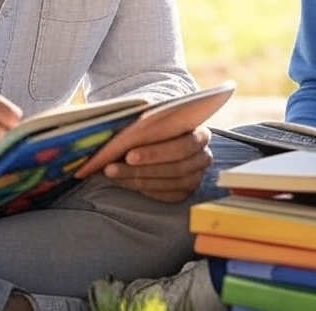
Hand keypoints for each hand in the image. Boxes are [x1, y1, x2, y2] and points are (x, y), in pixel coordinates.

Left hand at [97, 124, 212, 202]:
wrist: (163, 141)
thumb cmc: (158, 128)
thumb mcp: (154, 120)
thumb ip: (143, 126)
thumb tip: (116, 136)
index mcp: (200, 132)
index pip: (182, 144)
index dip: (155, 152)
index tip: (128, 155)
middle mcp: (203, 155)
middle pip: (176, 164)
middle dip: (142, 167)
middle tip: (113, 167)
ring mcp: (197, 176)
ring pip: (170, 181)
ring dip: (137, 178)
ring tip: (112, 173)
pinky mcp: (187, 191)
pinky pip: (167, 195)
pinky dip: (145, 189)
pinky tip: (125, 181)